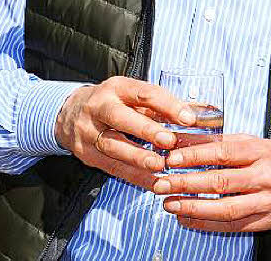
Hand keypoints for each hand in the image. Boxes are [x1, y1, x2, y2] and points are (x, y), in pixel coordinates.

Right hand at [55, 77, 197, 190]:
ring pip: (113, 146)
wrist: (68, 113)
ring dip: (139, 158)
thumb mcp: (134, 95)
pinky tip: (152, 182)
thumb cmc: (114, 102)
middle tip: (170, 142)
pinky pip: (111, 167)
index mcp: (117, 88)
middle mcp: (99, 107)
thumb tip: (203, 112)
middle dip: (147, 131)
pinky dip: (133, 176)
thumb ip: (165, 104)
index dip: (168, 105)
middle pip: (122, 118)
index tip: (188, 118)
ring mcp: (88, 132)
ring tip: (161, 166)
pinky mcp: (85, 154)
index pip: (144, 93)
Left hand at [153, 134, 270, 231]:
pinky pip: (231, 226)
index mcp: (262, 151)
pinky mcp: (263, 221)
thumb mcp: (255, 142)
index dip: (195, 155)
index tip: (171, 157)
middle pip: (221, 181)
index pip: (224, 152)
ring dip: (193, 207)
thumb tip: (185, 140)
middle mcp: (265, 176)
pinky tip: (186, 218)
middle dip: (186, 182)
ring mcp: (265, 201)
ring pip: (225, 208)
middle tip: (161, 182)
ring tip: (169, 203)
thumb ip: (221, 142)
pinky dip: (205, 224)